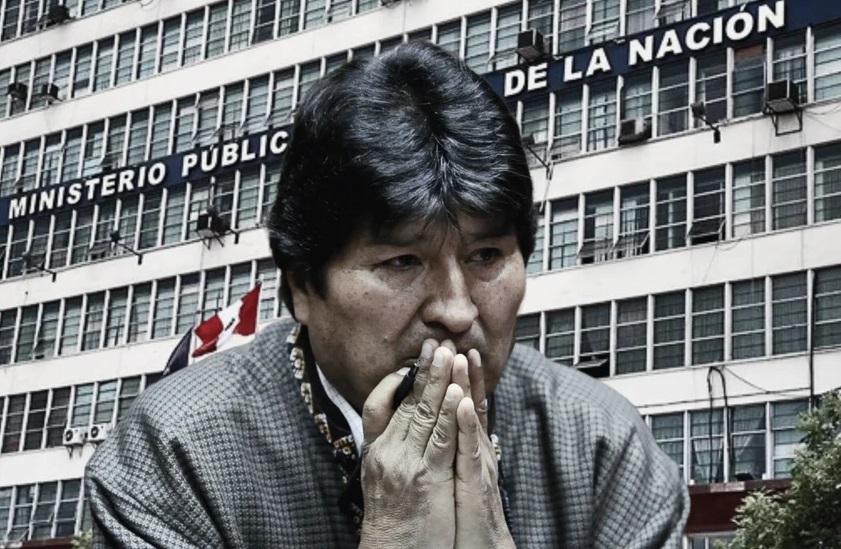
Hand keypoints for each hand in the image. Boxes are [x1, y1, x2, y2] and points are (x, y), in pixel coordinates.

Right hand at [359, 342, 463, 548]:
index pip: (376, 405)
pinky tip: (458, 394)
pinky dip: (451, 414)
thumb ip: (390, 451)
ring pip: (424, 414)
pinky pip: (441, 439)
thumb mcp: (380, 481)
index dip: (394, 380)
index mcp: (374, 452)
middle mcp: (386, 453)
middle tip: (437, 343)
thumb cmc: (391, 522)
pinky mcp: (427, 478)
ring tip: (450, 354)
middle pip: (405, 402)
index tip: (410, 361)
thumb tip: (402, 427)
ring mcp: (405, 464)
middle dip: (424, 370)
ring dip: (440, 381)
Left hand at [453, 350, 514, 548]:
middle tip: (456, 342)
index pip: (463, 405)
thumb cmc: (463, 515)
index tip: (453, 351)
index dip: (460, 378)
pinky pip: (471, 450)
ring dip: (469, 388)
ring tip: (463, 359)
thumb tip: (451, 427)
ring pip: (472, 420)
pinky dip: (467, 426)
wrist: (479, 548)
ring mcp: (478, 465)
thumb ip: (455, 448)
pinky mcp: (477, 483)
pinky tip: (463, 405)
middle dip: (462, 373)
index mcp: (468, 448)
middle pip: (469, 404)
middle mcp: (476, 452)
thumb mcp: (456, 475)